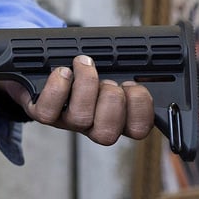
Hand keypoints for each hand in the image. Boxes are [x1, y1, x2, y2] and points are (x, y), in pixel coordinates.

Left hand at [0, 55, 154, 145]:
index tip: (133, 85)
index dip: (141, 110)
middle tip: (108, 80)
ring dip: (86, 85)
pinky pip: (49, 110)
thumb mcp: (114, 67)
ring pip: (80, 118)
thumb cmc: (84, 70)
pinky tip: (62, 71)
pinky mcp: (42, 113)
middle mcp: (91, 124)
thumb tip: (155, 67)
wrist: (43, 67)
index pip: (138, 130)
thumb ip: (134, 70)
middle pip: (107, 133)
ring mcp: (65, 121)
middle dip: (112, 100)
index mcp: (117, 115)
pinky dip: (57, 86)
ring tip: (83, 65)